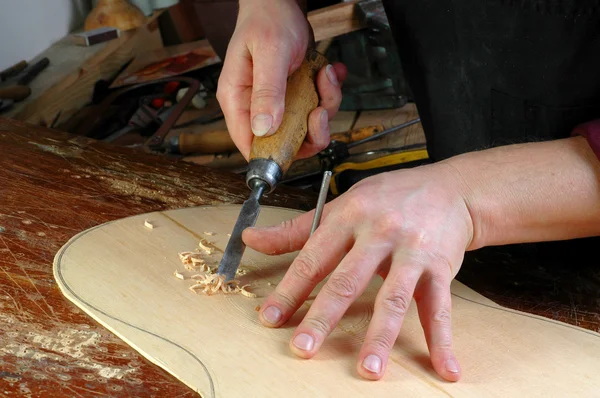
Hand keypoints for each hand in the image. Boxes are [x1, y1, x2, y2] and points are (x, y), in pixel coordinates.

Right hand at [216, 0, 346, 159]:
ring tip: (325, 75)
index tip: (299, 148)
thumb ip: (267, 91)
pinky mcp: (294, 96)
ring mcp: (276, 103)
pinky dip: (328, 92)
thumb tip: (263, 129)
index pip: (249, 144)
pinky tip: (328, 71)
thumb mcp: (270, 53)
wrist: (281, 2)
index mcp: (238, 100)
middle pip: (284, 142)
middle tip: (320, 108)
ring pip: (305, 126)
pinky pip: (315, 108)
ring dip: (324, 104)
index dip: (273, 155)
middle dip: (311, 129)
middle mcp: (256, 106)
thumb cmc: (268, 20)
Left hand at [242, 163, 473, 380]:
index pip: (313, 257)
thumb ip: (297, 229)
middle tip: (303, 348)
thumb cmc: (389, 198)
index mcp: (349, 216)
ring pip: (393, 298)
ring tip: (368, 370)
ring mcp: (412, 251)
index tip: (270, 317)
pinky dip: (441, 341)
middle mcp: (380, 232)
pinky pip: (439, 307)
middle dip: (323, 317)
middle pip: (347, 280)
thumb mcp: (342, 205)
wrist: (450, 189)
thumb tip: (251, 238)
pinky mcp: (440, 267)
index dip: (290, 289)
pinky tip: (444, 368)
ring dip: (380, 337)